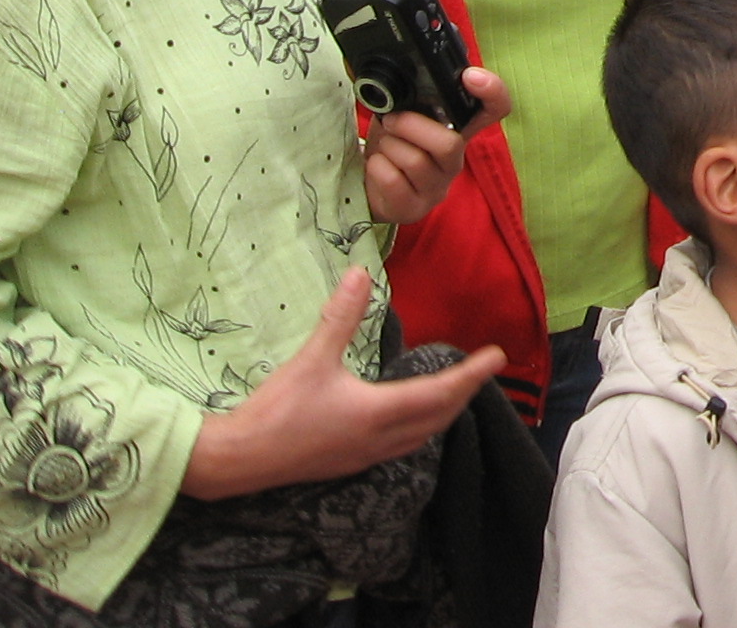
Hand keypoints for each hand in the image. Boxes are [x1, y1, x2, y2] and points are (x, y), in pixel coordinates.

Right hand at [181, 268, 503, 499]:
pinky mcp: (350, 463)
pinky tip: (411, 419)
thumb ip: (340, 316)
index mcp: (377, 413)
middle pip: (438, 418)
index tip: (498, 358)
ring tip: (456, 391)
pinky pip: (401, 447)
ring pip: (421, 436)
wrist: (238, 460)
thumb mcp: (311, 358)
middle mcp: (379, 439)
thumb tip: (360, 274)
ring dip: (444, 413)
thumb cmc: (276, 410)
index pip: (440, 393)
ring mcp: (365, 456)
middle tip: (483, 370)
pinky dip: (420, 428)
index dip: (472, 375)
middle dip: (465, 394)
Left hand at [364, 67, 506, 227]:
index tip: (471, 76)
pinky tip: (377, 166)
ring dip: (389, 147)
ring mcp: (437, 187)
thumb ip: (412, 100)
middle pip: (450, 143)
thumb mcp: (403, 115)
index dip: (493, 91)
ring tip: (383, 147)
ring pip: (416, 161)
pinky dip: (377, 167)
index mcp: (458, 130)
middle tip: (391, 120)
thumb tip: (404, 82)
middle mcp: (454, 159)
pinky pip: (393, 181)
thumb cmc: (393, 144)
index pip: (495, 109)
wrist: (370, 186)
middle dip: (411, 126)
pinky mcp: (415, 208)